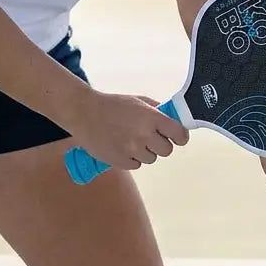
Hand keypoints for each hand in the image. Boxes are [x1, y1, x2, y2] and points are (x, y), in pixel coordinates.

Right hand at [67, 90, 189, 171]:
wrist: (85, 114)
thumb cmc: (113, 105)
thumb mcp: (138, 101)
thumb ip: (156, 110)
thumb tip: (172, 119)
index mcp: (152, 118)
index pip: (179, 134)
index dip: (180, 136)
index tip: (177, 137)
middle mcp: (145, 135)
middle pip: (167, 150)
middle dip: (161, 144)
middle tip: (150, 137)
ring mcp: (133, 150)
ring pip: (151, 159)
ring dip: (146, 152)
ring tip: (131, 140)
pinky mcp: (121, 162)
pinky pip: (137, 164)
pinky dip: (132, 158)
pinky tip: (122, 146)